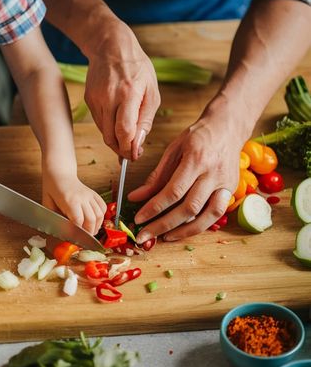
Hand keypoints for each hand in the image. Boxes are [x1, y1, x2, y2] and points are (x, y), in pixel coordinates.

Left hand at [42, 170, 106, 234]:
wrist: (60, 175)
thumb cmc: (52, 190)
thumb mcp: (48, 205)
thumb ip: (54, 219)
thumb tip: (61, 233)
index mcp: (69, 200)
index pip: (78, 220)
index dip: (77, 232)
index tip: (75, 239)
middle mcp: (82, 197)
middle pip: (91, 219)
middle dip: (88, 232)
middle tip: (84, 239)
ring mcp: (89, 195)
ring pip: (99, 214)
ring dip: (96, 226)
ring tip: (90, 231)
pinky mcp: (94, 194)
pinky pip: (103, 207)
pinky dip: (101, 217)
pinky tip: (95, 221)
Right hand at [84, 21, 159, 159]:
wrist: (111, 47)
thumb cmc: (137, 68)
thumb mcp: (152, 92)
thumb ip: (146, 120)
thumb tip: (139, 144)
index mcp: (128, 94)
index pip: (124, 130)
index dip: (129, 148)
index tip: (135, 155)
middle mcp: (109, 97)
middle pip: (110, 136)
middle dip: (121, 150)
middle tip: (131, 154)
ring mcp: (96, 99)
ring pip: (103, 132)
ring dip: (115, 141)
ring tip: (127, 140)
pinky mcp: (88, 100)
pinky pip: (98, 122)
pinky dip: (108, 128)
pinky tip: (117, 123)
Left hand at [128, 115, 240, 240]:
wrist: (227, 128)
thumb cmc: (198, 137)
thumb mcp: (173, 150)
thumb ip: (156, 176)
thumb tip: (135, 198)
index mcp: (196, 159)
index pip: (173, 191)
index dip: (154, 208)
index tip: (138, 219)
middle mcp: (213, 174)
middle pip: (189, 207)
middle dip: (164, 225)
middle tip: (145, 236)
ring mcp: (226, 184)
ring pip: (207, 216)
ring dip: (184, 231)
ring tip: (164, 238)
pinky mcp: (232, 190)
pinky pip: (216, 214)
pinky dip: (199, 225)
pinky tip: (183, 230)